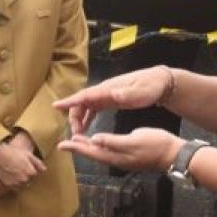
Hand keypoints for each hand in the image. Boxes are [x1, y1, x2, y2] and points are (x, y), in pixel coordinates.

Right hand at [0, 136, 45, 199]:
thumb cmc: (15, 153)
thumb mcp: (29, 155)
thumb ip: (38, 163)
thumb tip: (44, 169)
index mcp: (31, 172)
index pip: (35, 176)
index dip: (31, 171)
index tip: (28, 166)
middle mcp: (25, 180)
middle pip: (29, 182)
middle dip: (27, 177)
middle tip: (21, 169)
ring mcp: (16, 183)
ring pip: (22, 186)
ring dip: (21, 182)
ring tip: (16, 173)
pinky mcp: (8, 185)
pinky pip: (14, 187)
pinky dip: (14, 184)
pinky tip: (12, 176)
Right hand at [53, 66, 173, 136]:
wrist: (160, 82)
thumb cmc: (151, 86)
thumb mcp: (142, 92)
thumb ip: (128, 94)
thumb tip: (114, 94)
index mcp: (109, 89)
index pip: (86, 95)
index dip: (70, 101)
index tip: (57, 106)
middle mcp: (104, 91)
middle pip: (82, 102)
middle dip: (74, 116)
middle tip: (74, 133)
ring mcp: (106, 94)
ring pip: (86, 106)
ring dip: (79, 118)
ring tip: (77, 134)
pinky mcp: (110, 99)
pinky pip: (93, 108)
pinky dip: (86, 117)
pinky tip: (84, 127)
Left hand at [58, 127, 182, 173]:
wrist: (174, 154)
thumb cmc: (155, 145)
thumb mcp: (134, 140)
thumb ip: (113, 141)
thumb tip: (94, 141)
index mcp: (116, 156)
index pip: (91, 152)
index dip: (76, 148)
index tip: (62, 145)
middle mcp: (116, 160)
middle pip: (93, 154)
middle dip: (78, 148)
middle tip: (64, 144)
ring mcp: (123, 159)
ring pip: (100, 154)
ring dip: (87, 148)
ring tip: (77, 142)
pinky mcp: (129, 156)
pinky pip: (108, 152)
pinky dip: (99, 147)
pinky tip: (98, 143)